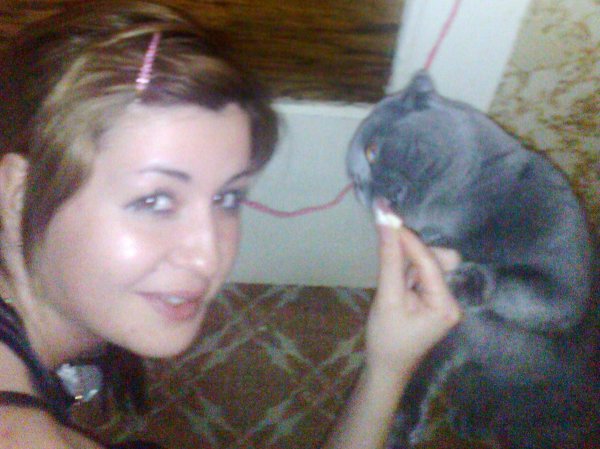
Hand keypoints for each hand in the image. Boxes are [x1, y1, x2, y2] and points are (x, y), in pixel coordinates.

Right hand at [365, 217, 462, 375]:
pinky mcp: (434, 299)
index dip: (407, 238)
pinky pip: (423, 273)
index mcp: (446, 304)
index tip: (387, 215)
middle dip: (411, 250)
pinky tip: (395, 277)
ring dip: (408, 259)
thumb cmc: (386, 339)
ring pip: (429, 263)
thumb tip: (387, 224)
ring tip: (390, 275)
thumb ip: (390, 261)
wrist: (386, 369)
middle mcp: (452, 299)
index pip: (428, 261)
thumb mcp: (387, 299)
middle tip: (387, 241)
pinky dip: (408, 268)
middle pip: (436, 258)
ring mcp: (444, 300)